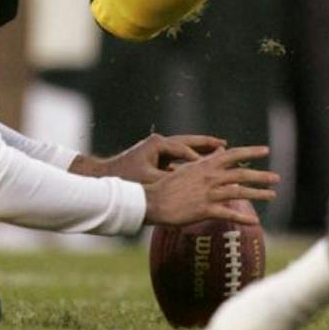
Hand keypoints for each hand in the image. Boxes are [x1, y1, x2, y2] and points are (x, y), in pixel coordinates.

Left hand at [79, 132, 226, 183]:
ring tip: (218, 151)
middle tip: (224, 144)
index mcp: (158, 144)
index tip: (215, 165)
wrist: (104, 178)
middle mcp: (159, 143)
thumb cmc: (125, 180)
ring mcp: (157, 150)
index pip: (184, 149)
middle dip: (206, 144)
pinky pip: (177, 158)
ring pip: (183, 149)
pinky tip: (200, 168)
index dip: (200, 158)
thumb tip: (188, 187)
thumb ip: (169, 182)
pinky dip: (189, 162)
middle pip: (188, 142)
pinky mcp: (155, 158)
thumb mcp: (150, 181)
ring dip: (199, 151)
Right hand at [143, 145, 278, 226]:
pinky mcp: (205, 210)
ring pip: (239, 192)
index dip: (251, 152)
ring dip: (258, 194)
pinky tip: (255, 221)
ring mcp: (209, 193)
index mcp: (206, 165)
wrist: (153, 200)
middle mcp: (210, 177)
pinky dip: (243, 217)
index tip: (265, 150)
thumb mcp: (187, 168)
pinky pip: (229, 214)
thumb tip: (221, 152)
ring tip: (272, 195)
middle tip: (276, 178)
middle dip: (261, 176)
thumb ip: (206, 162)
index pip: (233, 154)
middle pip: (242, 174)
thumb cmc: (167, 185)